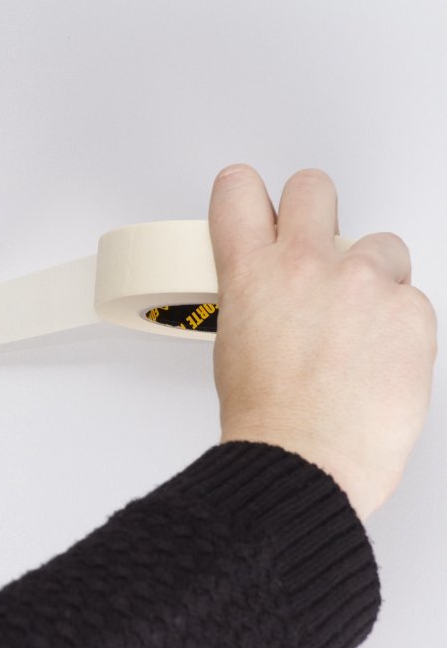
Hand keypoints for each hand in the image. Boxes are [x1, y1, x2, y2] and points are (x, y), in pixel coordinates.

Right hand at [209, 165, 436, 520]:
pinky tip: (380, 359)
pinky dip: (401, 326)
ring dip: (373, 276)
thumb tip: (278, 295)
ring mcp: (364, 283)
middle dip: (314, 209)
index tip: (256, 204)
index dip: (246, 195)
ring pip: (380, 245)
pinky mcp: (412, 312)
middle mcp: (307, 263)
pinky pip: (413, 299)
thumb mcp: (235, 343)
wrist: (307, 459)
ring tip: (359, 326)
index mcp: (251, 272)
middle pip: (313, 188)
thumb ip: (258, 300)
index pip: (239, 191)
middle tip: (317, 244)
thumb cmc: (268, 417)